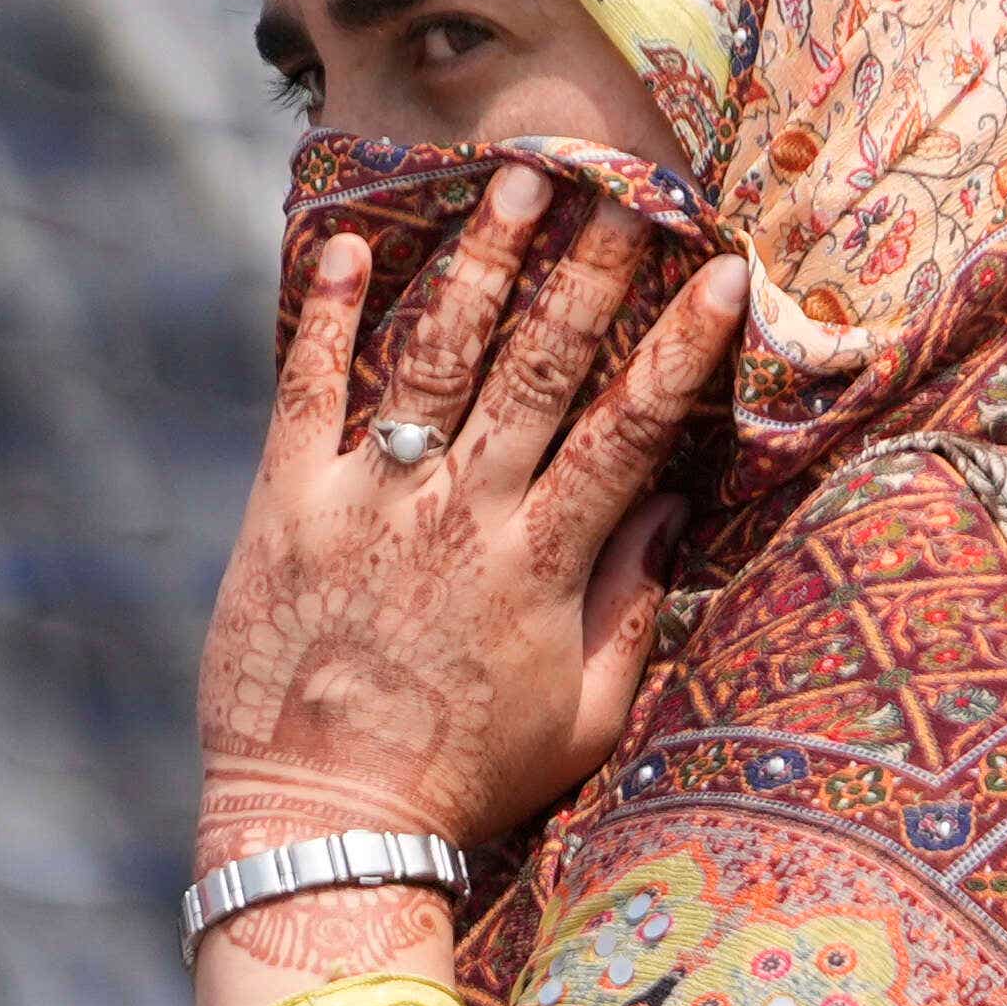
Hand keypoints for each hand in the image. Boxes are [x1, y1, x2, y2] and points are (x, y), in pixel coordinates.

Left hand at [193, 163, 749, 876]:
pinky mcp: (284, 508)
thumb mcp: (582, 716)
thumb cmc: (467, 781)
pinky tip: (354, 244)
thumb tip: (670, 511)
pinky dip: (330, 317)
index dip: (679, 346)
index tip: (722, 274)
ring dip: (478, 263)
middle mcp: (460, 513)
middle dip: (588, 272)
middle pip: (538, 368)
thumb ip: (630, 610)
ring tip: (513, 181)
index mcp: (541, 562)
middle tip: (624, 190)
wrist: (325, 824)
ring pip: (434, 356)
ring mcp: (368, 503)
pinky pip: (307, 393)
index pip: (630, 430)